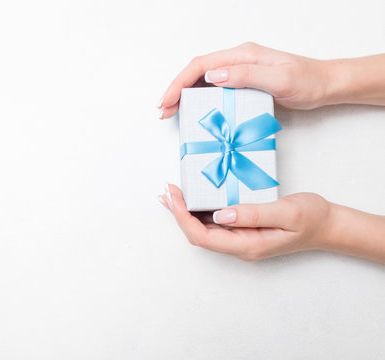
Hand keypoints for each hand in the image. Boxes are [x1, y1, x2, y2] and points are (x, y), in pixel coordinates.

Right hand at [158, 42, 334, 117]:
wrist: (325, 85)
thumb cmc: (306, 81)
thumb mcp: (278, 78)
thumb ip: (246, 76)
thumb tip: (213, 77)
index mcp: (242, 56)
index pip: (201, 66)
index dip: (180, 83)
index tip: (167, 100)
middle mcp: (237, 61)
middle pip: (196, 72)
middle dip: (176, 90)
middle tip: (163, 110)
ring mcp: (239, 71)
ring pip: (202, 80)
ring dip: (185, 95)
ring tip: (172, 112)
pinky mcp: (243, 83)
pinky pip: (214, 89)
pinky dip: (199, 99)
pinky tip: (194, 110)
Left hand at [158, 184, 332, 260]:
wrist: (328, 225)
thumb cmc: (311, 218)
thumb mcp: (286, 212)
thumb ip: (253, 214)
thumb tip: (220, 214)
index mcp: (247, 245)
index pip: (203, 237)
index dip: (182, 217)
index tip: (173, 195)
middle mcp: (239, 246)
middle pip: (198, 235)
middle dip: (178, 213)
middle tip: (166, 190)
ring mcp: (240, 240)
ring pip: (204, 230)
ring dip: (185, 212)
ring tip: (171, 194)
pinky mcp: (243, 231)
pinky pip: (215, 223)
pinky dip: (199, 210)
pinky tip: (193, 199)